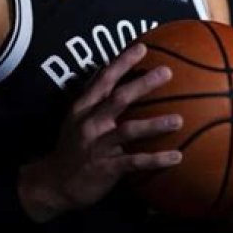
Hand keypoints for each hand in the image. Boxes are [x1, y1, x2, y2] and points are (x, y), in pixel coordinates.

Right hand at [18, 43, 182, 220]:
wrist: (55, 183)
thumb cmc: (72, 148)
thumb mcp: (76, 119)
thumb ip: (95, 100)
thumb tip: (117, 77)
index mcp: (84, 108)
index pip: (104, 79)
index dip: (122, 62)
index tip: (142, 48)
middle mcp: (90, 123)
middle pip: (119, 99)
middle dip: (143, 84)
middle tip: (166, 72)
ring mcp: (98, 146)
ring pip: (129, 130)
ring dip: (154, 125)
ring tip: (178, 120)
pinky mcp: (106, 168)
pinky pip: (135, 162)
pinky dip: (156, 159)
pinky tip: (177, 156)